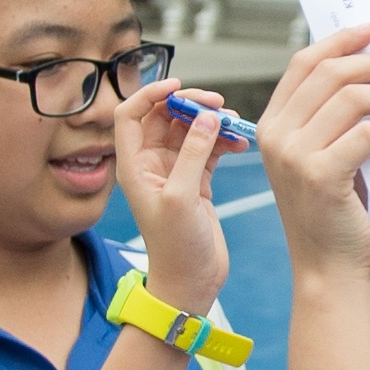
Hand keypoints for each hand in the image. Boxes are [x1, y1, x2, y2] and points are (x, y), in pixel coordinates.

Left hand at [110, 80, 232, 316]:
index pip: (130, 114)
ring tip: (233, 124)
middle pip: (164, 117)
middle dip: (190, 105)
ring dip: (210, 122)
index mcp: (134, 166)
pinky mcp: (197, 182)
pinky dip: (223, 141)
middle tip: (217, 104)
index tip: (179, 87)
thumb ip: (193, 154)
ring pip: (190, 130)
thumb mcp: (181, 197)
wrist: (191, 283)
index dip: (150, 94)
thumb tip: (206, 118)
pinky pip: (208, 149)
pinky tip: (240, 142)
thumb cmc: (176, 248)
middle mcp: (151, 165)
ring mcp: (175, 172)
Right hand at [259, 25, 369, 288]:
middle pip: (330, 73)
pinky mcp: (320, 176)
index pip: (303, 63)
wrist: (327, 269)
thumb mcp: (321, 157)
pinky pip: (363, 134)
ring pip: (350, 98)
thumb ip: (332, 120)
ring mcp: (294, 156)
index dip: (339, 41)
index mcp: (271, 125)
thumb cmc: (333, 214)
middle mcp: (275, 135)